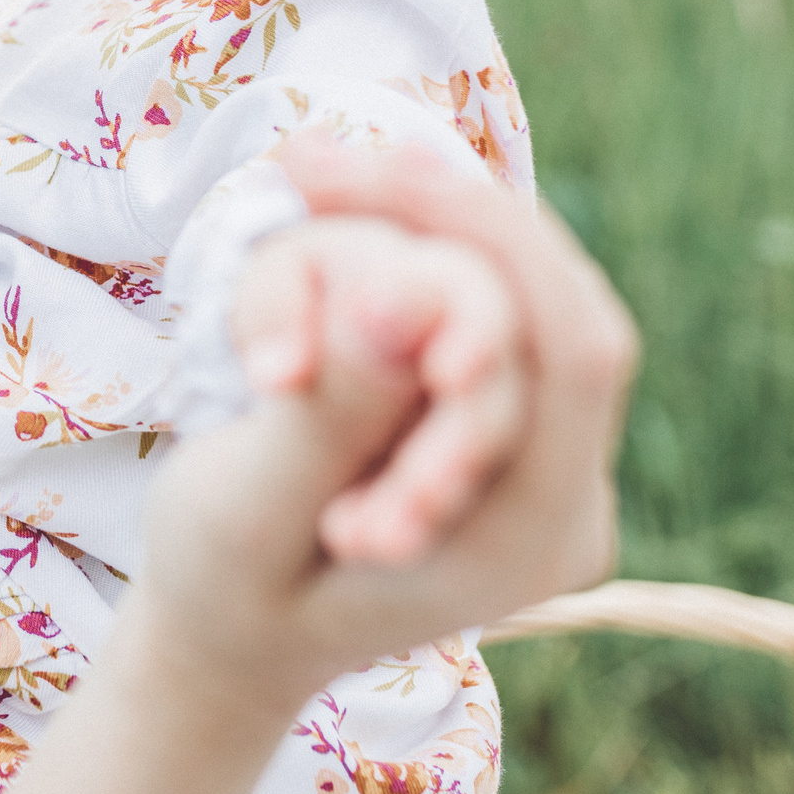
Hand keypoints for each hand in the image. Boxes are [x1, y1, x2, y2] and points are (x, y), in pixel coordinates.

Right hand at [160, 135, 637, 700]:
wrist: (234, 637)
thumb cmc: (226, 587)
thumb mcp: (247, 509)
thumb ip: (331, 412)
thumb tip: (401, 293)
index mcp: (526, 544)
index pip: (566, 357)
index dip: (486, 245)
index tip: (373, 170)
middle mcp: (567, 505)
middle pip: (561, 311)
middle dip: (448, 213)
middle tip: (311, 156)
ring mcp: (546, 466)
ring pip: (529, 297)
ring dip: (429, 219)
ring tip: (315, 165)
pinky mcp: (507, 427)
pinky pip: (493, 309)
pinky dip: (424, 243)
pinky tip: (357, 193)